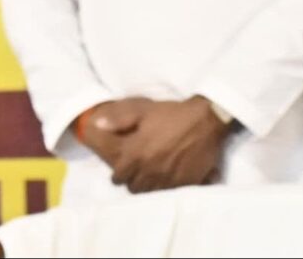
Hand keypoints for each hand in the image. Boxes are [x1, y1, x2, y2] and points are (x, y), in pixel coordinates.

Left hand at [107, 95, 228, 193]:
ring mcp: (168, 179)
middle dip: (132, 181)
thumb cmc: (171, 114)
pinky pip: (169, 193)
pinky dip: (165, 189)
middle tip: (135, 174)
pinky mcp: (185, 183)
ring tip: (149, 178)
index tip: (121, 170)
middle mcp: (150, 170)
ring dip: (148, 187)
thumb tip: (98, 125)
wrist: (204, 120)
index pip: (119, 176)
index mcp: (136, 154)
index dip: (118, 174)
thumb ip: (118, 119)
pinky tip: (166, 180)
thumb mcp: (141, 110)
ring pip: (150, 193)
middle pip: (134, 188)